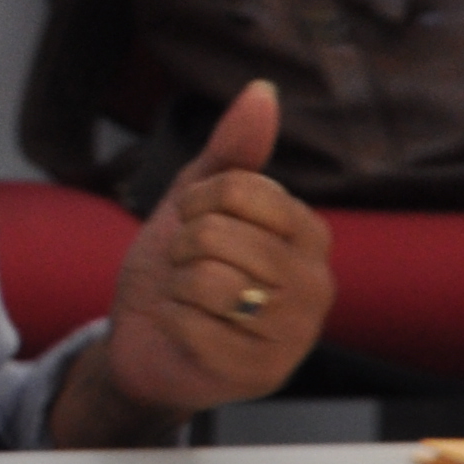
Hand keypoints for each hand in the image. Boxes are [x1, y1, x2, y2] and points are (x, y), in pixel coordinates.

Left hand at [61, 80, 331, 440]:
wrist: (146, 341)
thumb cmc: (178, 269)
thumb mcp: (195, 204)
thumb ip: (231, 152)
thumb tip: (262, 91)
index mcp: (310, 235)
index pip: (238, 189)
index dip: (194, 204)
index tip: (194, 225)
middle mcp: (317, 284)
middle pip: (217, 234)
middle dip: (180, 248)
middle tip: (187, 271)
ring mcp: (294, 333)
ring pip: (207, 279)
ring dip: (176, 287)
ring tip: (189, 302)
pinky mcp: (260, 372)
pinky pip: (193, 325)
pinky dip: (172, 324)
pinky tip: (186, 334)